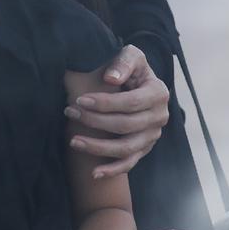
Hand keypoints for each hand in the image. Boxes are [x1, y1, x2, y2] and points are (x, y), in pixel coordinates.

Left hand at [66, 45, 168, 178]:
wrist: (135, 84)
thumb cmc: (129, 69)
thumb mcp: (130, 56)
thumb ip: (123, 62)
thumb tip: (111, 79)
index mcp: (158, 93)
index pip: (130, 103)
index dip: (105, 103)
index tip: (80, 100)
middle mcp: (159, 116)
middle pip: (125, 125)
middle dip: (94, 121)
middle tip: (69, 112)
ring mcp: (152, 135)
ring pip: (126, 148)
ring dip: (98, 147)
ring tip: (73, 141)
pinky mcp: (144, 148)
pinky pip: (130, 163)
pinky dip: (113, 170)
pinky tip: (94, 173)